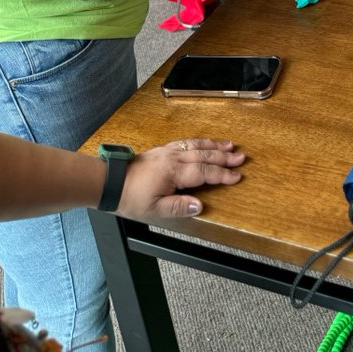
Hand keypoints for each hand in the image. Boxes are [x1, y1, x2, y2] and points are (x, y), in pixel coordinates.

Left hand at [117, 138, 246, 220]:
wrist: (112, 181)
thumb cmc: (131, 198)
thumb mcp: (154, 209)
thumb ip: (178, 207)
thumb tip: (200, 205)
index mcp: (173, 172)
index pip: (204, 172)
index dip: (222, 174)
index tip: (236, 176)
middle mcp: (174, 158)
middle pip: (204, 155)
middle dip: (224, 156)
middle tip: (241, 157)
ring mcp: (168, 151)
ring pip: (197, 145)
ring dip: (215, 145)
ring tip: (230, 145)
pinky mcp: (163, 150)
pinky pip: (187, 142)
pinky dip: (200, 142)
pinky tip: (206, 142)